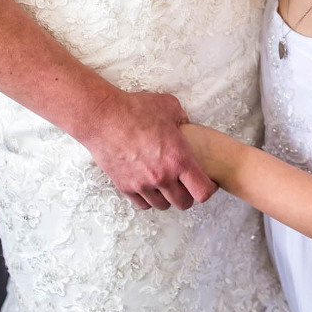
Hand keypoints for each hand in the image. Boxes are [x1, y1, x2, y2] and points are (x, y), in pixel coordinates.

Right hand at [78, 89, 217, 209]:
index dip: (208, 189)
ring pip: (163, 206)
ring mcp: (143, 184)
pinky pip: (143, 204)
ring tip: (166, 183)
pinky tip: (149, 184)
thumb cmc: (136, 109)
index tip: (206, 182)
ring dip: (167, 197)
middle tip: (185, 184)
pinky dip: (148, 198)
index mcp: (178, 159)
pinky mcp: (126, 187)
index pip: (202, 191)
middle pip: (184, 203)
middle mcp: (162, 176)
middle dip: (188, 195)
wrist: (104, 118)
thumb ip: (183, 119)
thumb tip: (186, 125)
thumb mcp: (169, 106)